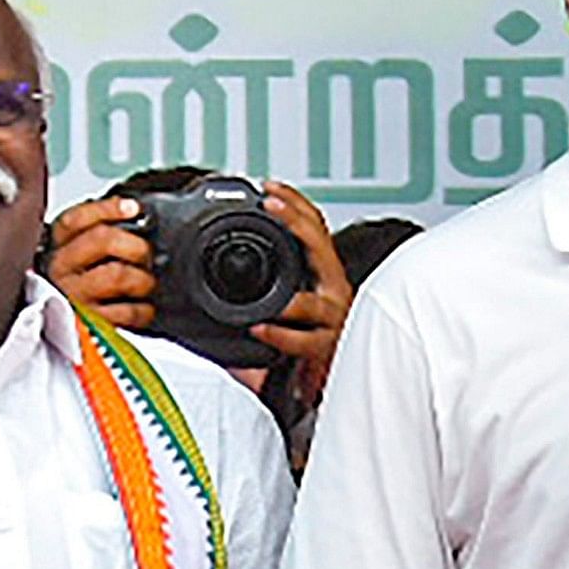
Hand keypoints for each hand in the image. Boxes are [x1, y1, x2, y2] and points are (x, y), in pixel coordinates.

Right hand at [44, 198, 155, 328]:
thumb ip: (100, 235)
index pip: (76, 219)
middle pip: (102, 239)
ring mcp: (74, 299)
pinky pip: (128, 311)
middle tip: (144, 255)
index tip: (133, 209)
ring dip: (142, 279)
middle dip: (135, 244)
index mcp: (57, 248)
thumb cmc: (87, 293)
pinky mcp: (90, 327)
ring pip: (118, 273)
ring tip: (143, 285)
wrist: (76, 341)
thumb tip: (133, 214)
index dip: (108, 209)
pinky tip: (139, 309)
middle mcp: (60, 272)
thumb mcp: (83, 258)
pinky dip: (143, 310)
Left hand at [247, 183, 352, 403]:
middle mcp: (334, 291)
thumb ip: (270, 292)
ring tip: (265, 276)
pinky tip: (261, 327)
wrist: (335, 381)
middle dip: (296, 220)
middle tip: (271, 204)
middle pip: (320, 247)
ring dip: (288, 292)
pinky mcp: (327, 350)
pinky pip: (303, 340)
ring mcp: (333, 319)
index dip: (296, 204)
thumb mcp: (295, 307)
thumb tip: (233, 269)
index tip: (271, 187)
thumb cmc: (316, 342)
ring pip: (313, 301)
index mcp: (325, 275)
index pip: (317, 229)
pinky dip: (279, 334)